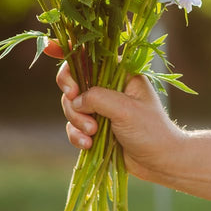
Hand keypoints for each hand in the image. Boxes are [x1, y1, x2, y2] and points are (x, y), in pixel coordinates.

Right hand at [56, 61, 185, 184]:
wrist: (160, 162)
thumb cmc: (150, 130)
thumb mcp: (125, 109)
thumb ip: (98, 97)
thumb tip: (76, 100)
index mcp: (119, 72)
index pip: (90, 54)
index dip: (68, 48)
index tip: (50, 49)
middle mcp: (107, 86)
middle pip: (74, 80)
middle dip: (72, 97)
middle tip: (76, 104)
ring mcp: (100, 107)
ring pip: (71, 105)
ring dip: (76, 120)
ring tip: (93, 134)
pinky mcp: (95, 127)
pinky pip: (73, 126)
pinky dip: (76, 135)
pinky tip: (88, 145)